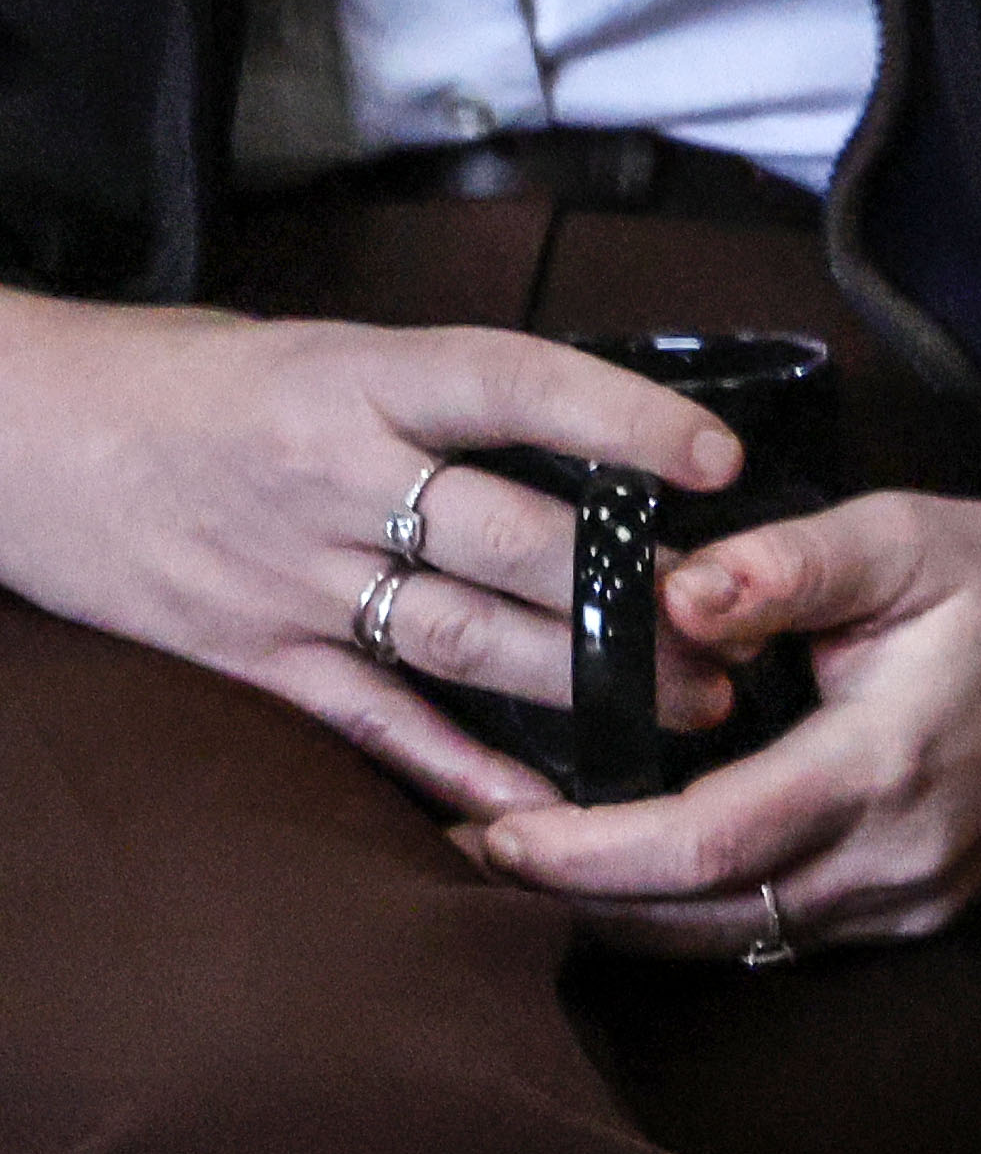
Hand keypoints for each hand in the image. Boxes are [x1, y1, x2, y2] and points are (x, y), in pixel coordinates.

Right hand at [0, 289, 761, 816]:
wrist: (23, 434)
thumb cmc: (199, 381)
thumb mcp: (328, 350)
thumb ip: (449, 396)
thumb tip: (604, 435)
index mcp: (358, 379)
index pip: (513, 385)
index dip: (623, 419)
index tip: (720, 457)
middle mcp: (330, 478)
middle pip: (509, 540)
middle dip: (635, 593)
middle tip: (737, 628)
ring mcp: (288, 577)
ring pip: (459, 637)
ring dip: (580, 682)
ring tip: (685, 706)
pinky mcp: (249, 656)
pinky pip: (369, 720)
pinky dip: (454, 768)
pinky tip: (538, 804)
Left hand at [470, 497, 980, 955]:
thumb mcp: (913, 538)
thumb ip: (791, 563)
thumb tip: (676, 592)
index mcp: (883, 766)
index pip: (706, 841)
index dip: (586, 852)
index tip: (488, 832)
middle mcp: (890, 861)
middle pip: (695, 917)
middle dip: (568, 894)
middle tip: (459, 850)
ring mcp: (901, 904)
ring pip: (725, 944)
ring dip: (616, 915)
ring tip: (514, 867)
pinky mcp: (906, 920)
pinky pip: (769, 940)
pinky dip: (683, 916)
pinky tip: (622, 875)